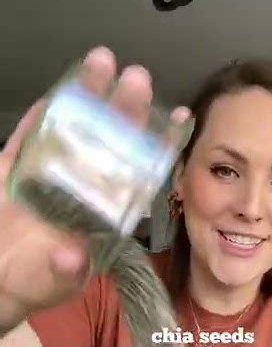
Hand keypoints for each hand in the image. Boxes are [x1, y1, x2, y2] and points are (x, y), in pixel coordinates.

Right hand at [0, 46, 190, 335]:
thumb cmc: (32, 284)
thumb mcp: (50, 284)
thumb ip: (62, 271)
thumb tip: (71, 253)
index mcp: (100, 214)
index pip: (135, 176)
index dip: (157, 149)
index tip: (181, 118)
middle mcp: (80, 190)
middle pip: (107, 145)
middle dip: (123, 113)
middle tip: (138, 78)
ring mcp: (48, 177)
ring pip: (71, 132)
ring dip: (85, 100)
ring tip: (101, 62)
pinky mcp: (16, 171)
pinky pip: (30, 140)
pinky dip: (40, 119)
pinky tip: (57, 93)